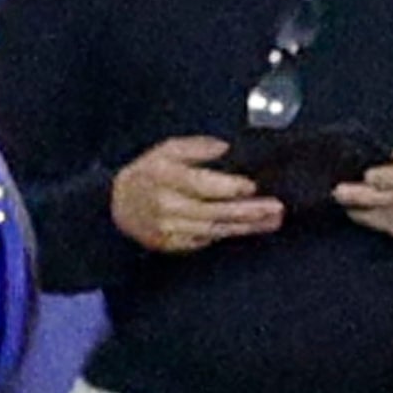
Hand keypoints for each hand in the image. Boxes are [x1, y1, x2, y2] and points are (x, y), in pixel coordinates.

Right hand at [111, 136, 285, 254]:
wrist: (116, 208)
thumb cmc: (146, 174)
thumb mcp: (166, 150)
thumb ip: (196, 148)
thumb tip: (226, 149)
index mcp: (166, 178)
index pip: (202, 185)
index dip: (229, 187)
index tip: (253, 186)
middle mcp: (168, 206)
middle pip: (214, 211)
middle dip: (248, 210)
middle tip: (275, 208)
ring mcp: (170, 230)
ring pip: (214, 230)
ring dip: (246, 226)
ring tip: (272, 221)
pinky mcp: (173, 245)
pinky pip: (205, 241)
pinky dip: (228, 235)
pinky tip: (250, 229)